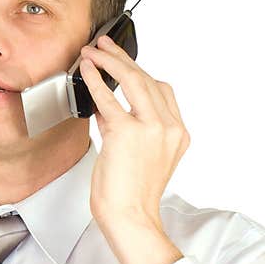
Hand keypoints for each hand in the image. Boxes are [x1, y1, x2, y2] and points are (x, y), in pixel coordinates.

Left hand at [79, 34, 189, 230]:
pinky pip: (109, 98)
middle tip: (104, 46)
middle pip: (148, 79)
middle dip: (123, 59)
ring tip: (93, 51)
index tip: (123, 63)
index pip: (163, 92)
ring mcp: (152, 128)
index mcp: (179, 134)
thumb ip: (128, 126)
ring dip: (110, 61)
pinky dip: (95, 79)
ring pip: (133, 81)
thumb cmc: (131, 195)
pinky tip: (85, 70)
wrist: (129, 217)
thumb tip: (106, 102)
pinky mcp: (128, 132)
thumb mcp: (138, 155)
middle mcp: (171, 128)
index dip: (141, 73)